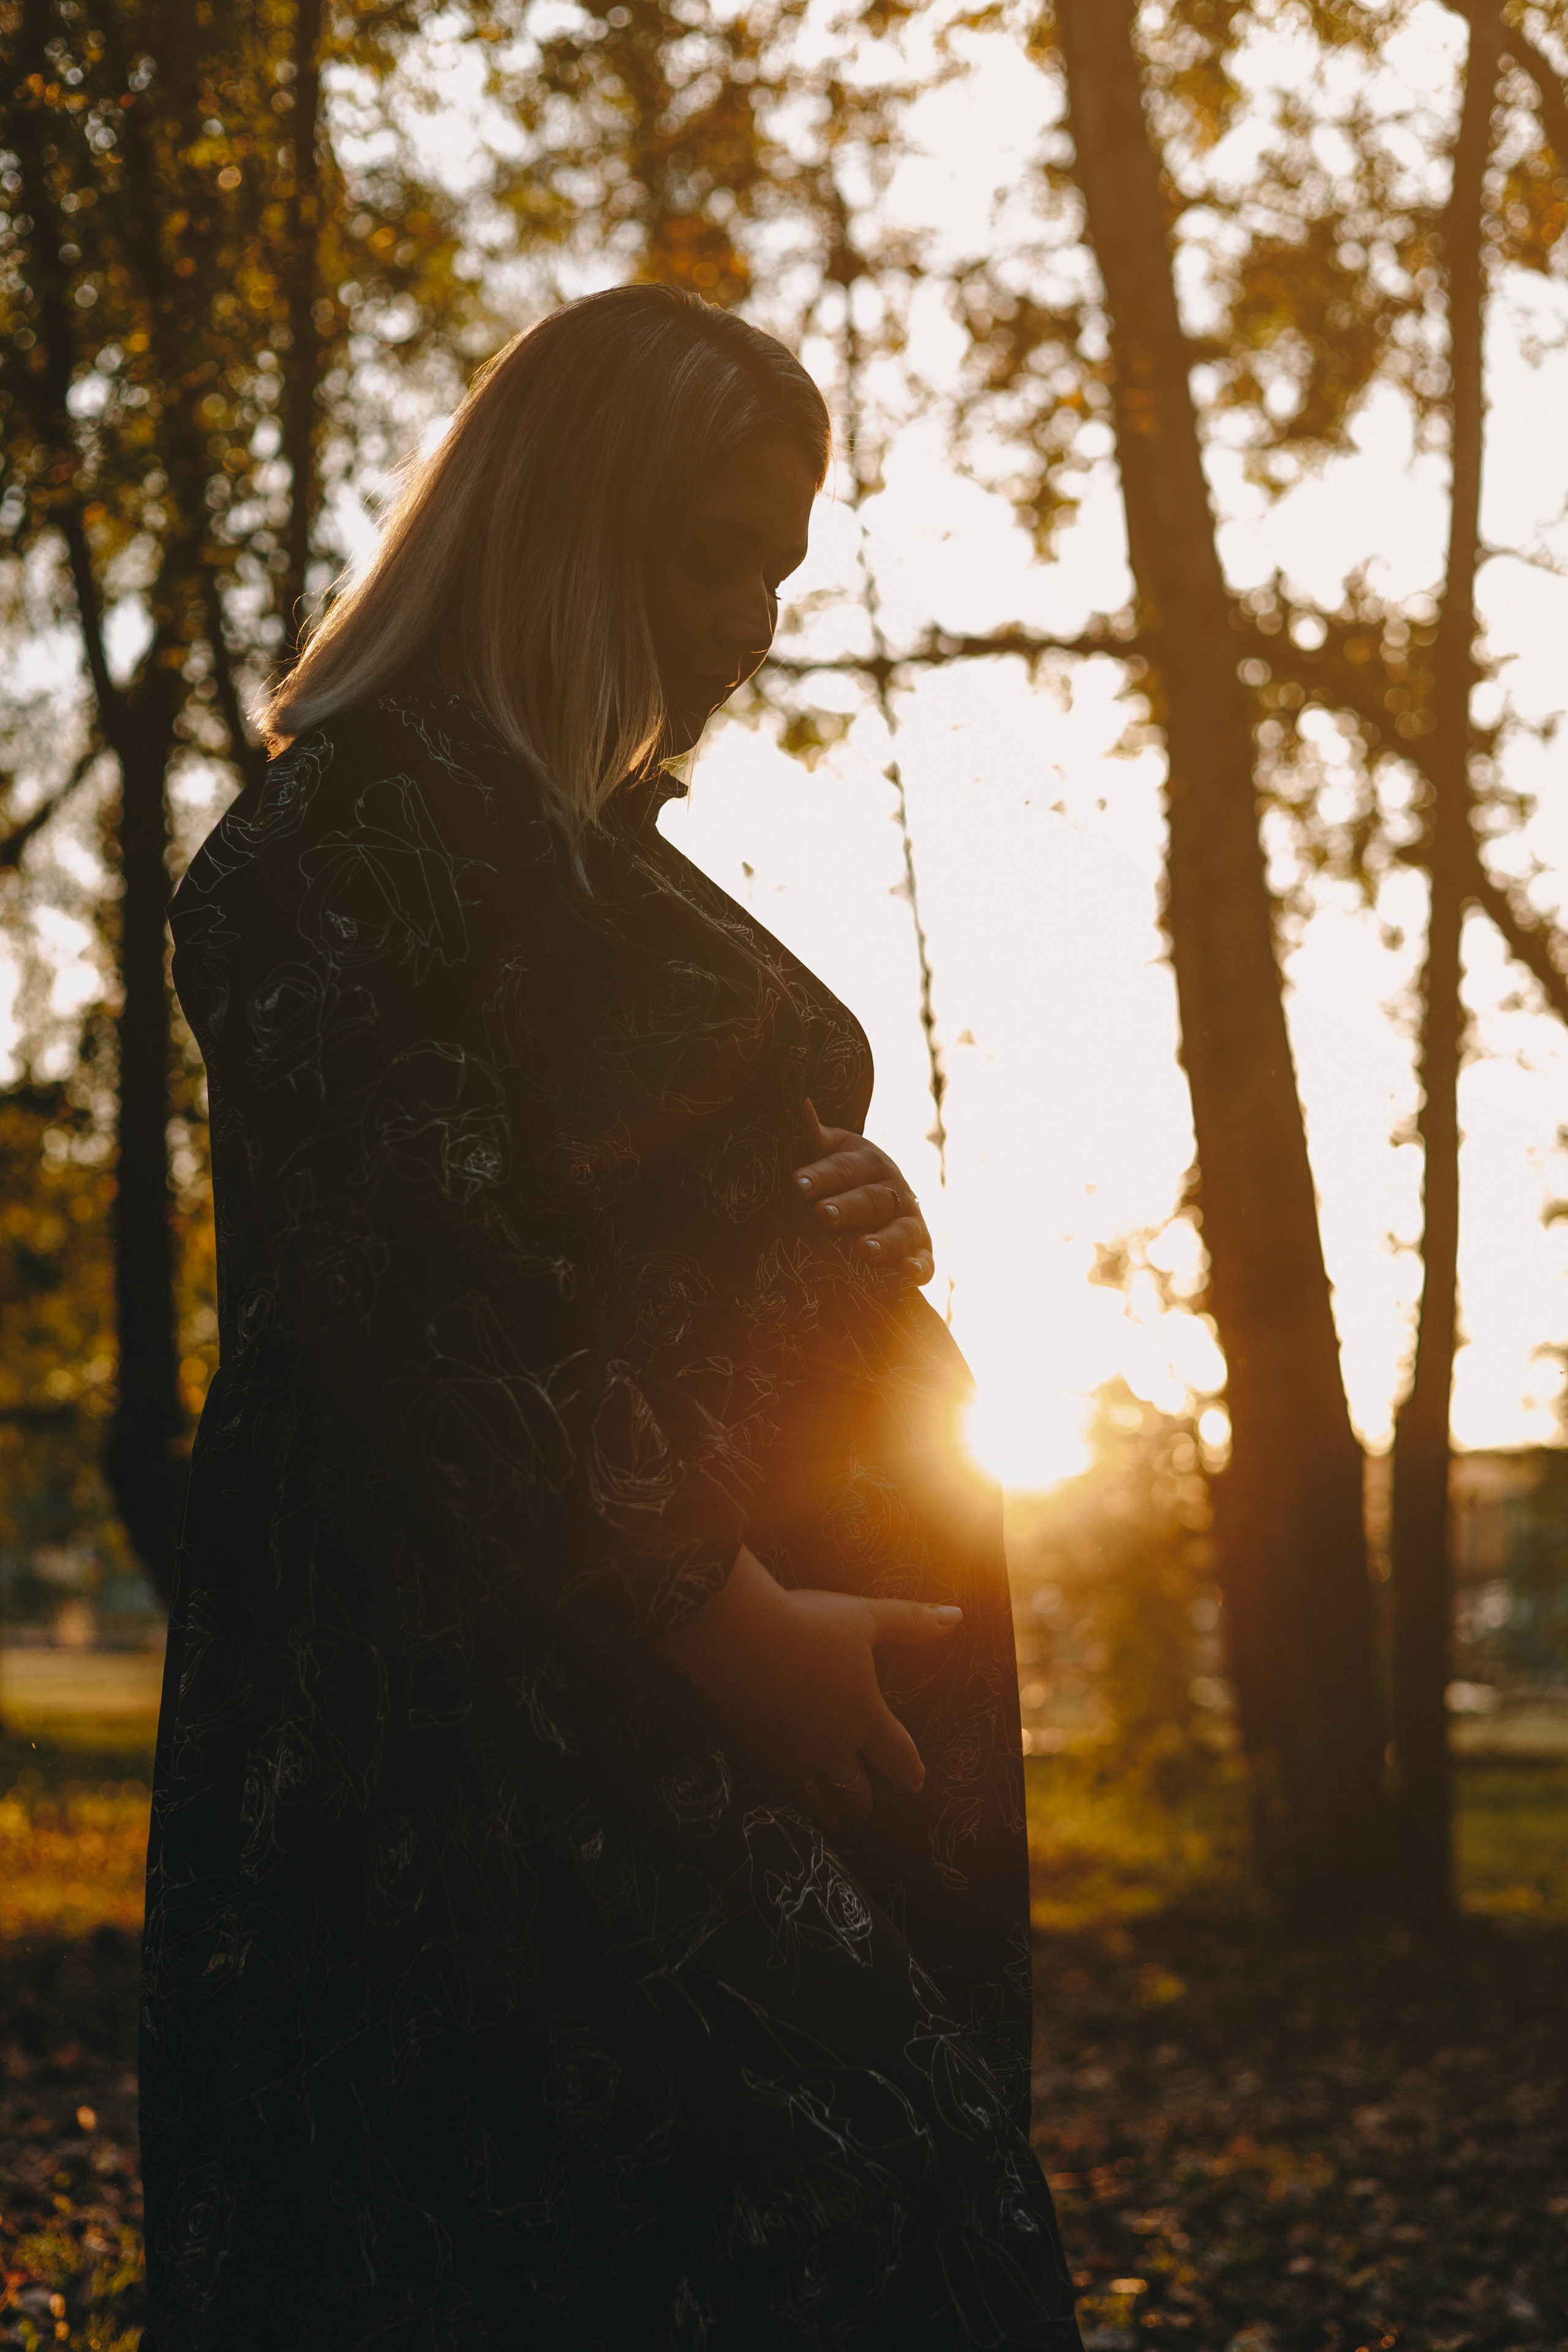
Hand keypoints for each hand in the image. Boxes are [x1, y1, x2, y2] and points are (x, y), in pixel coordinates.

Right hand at [650, 1546, 960, 1826]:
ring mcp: (795, 1756)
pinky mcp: (760, 1755)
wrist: (735, 1635)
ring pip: (822, 1799)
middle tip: (867, 1804)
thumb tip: (955, 1618)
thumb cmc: (805, 1623)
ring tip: (835, 1816)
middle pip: (858, 1791)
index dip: (910, 1772)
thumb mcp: (864, 1617)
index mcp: (865, 1715)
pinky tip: (793, 1795)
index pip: (898, 1757)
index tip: (915, 1782)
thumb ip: (910, 1622)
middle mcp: (833, 1746)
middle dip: (866, 1800)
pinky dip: (796, 1798)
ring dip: (833, 1809)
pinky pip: (785, 1790)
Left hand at [792, 1099, 934, 1284]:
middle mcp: (895, 1190)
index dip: (822, 1175)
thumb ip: (815, 1136)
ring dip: (883, 1241)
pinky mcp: (921, 1250)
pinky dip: (920, 1268)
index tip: (797, 1183)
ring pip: (901, 1231)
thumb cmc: (846, 1173)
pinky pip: (926, 1261)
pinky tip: (907, 1274)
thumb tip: (803, 1104)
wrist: (883, 1194)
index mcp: (869, 1162)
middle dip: (847, 1207)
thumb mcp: (833, 1151)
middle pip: (871, 1199)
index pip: (844, 1168)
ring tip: (861, 1249)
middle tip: (823, 1214)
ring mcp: (910, 1220)